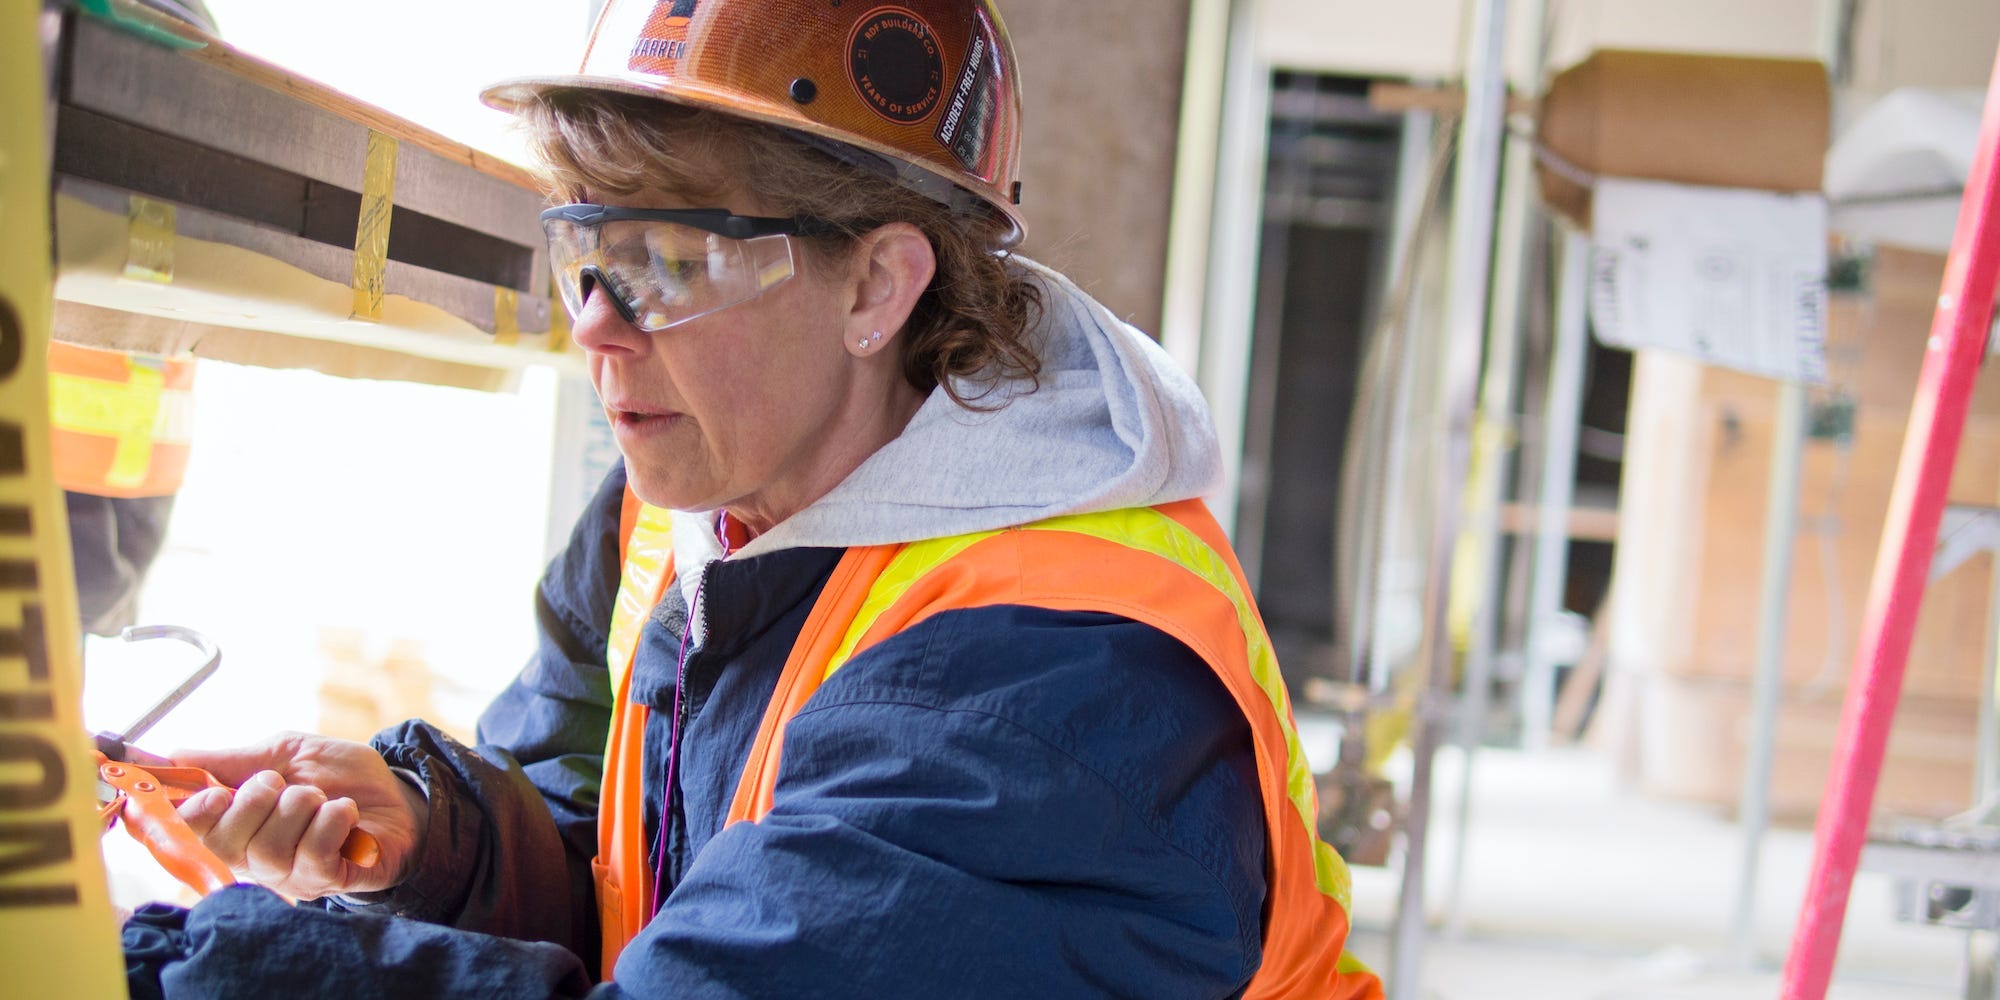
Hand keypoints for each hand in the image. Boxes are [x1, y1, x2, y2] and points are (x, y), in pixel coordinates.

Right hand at [171, 732, 426, 899]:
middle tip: (282, 783)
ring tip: (322, 798)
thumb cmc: (338, 778)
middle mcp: (254, 857)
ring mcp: (289, 874)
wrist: (398, 797)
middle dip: (256, 800)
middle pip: (226, 842)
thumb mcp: (286, 753)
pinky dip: (333, 820)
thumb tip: (174, 756)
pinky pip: (314, 853)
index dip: (194, 814)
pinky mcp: (326, 881)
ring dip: (301, 806)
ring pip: (271, 847)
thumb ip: (233, 760)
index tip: (215, 793)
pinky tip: (345, 812)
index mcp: (236, 824)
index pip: (190, 831)